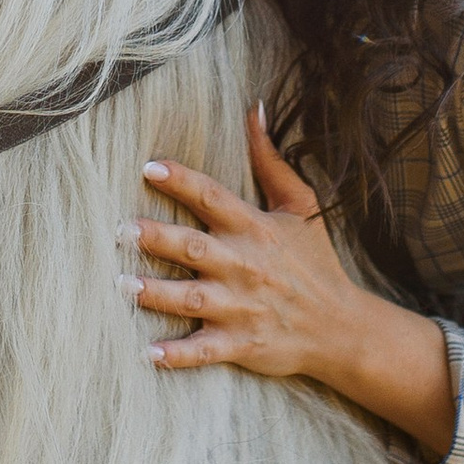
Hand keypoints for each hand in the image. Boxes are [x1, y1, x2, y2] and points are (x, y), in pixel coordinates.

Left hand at [126, 108, 359, 379]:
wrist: (341, 326)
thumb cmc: (315, 262)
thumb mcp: (301, 206)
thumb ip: (270, 160)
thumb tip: (253, 108)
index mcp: (255, 228)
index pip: (214, 198)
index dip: (182, 181)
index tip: (149, 167)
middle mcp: (244, 266)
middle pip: (194, 248)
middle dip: (158, 238)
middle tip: (122, 230)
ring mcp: (241, 307)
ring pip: (192, 299)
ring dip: (157, 294)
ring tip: (124, 285)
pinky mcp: (241, 344)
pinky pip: (205, 350)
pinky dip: (179, 355)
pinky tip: (149, 354)